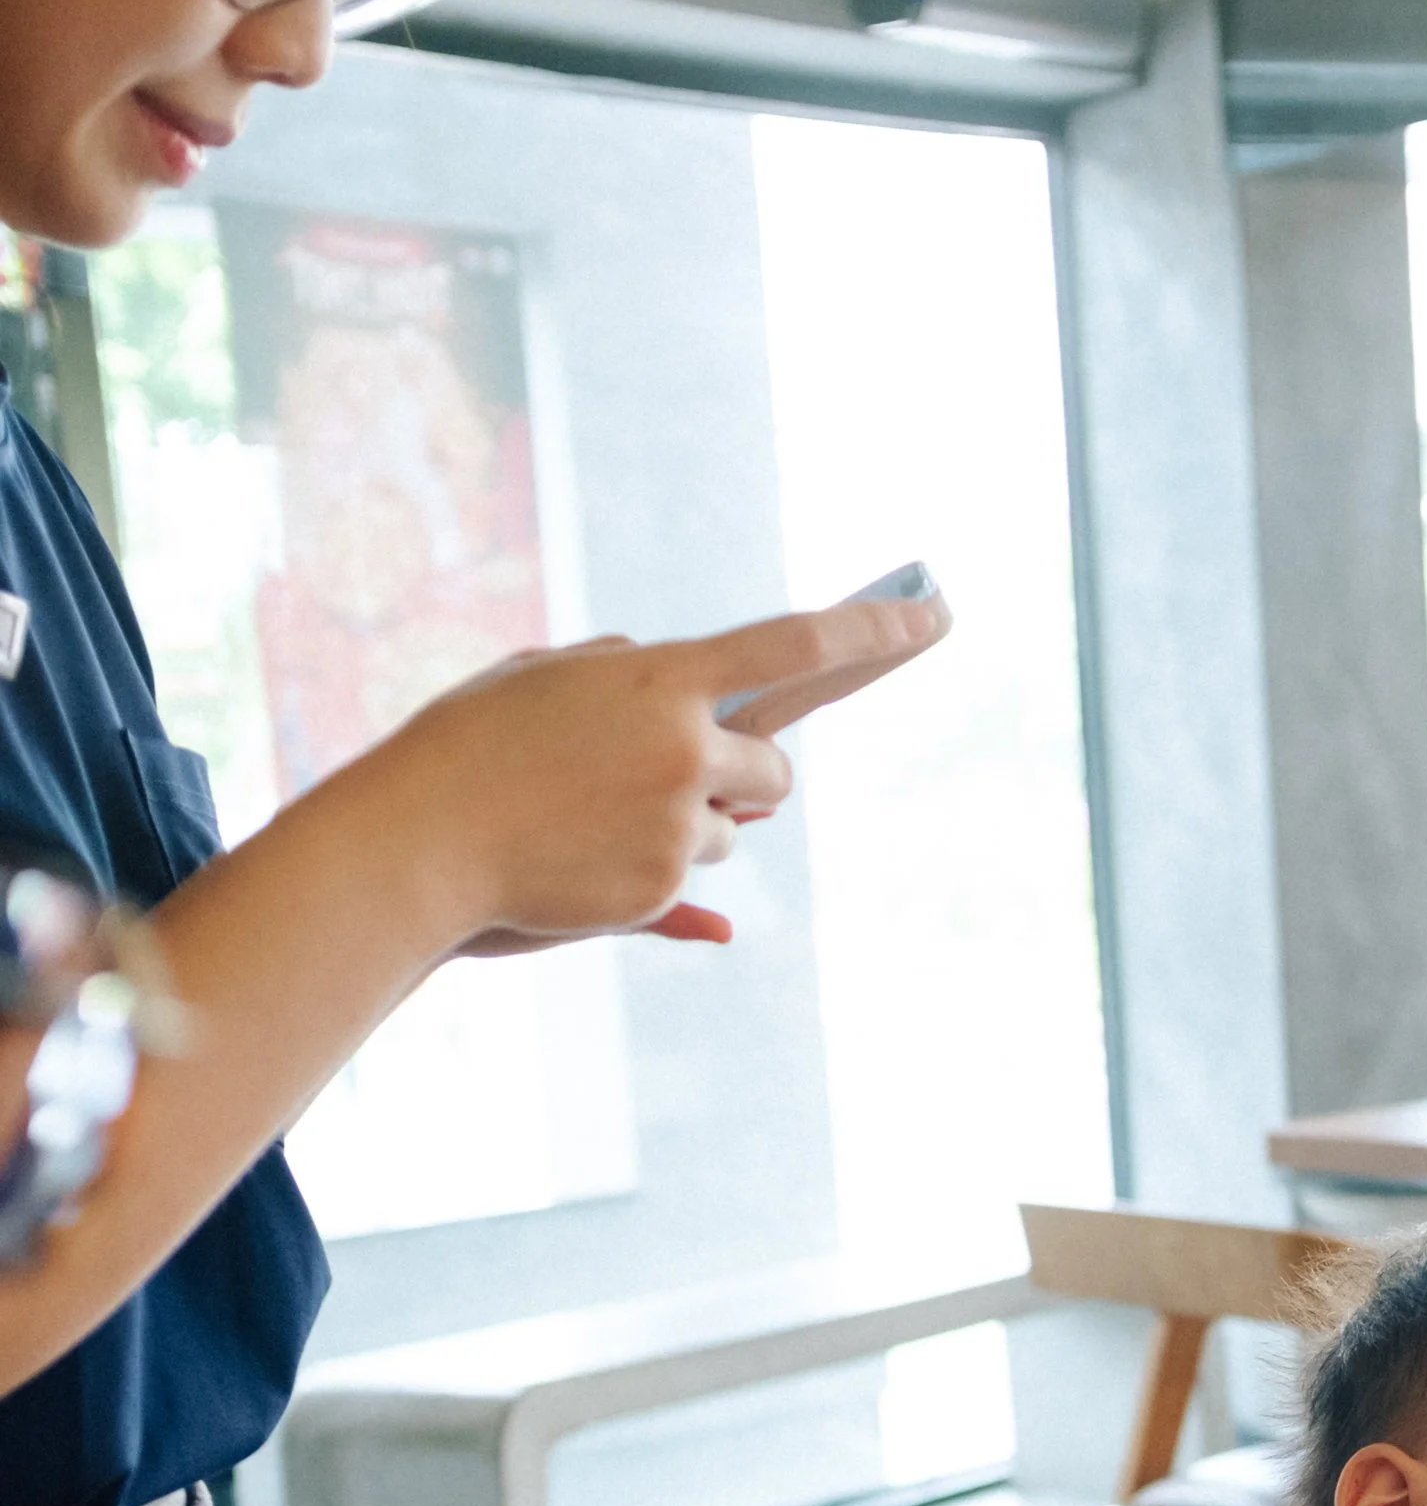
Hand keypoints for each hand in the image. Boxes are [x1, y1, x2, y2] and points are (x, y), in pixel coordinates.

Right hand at [372, 591, 946, 949]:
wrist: (416, 842)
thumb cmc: (469, 748)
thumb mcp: (544, 684)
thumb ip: (627, 679)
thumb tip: (698, 713)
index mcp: (662, 678)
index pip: (793, 645)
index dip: (871, 631)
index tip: (932, 614)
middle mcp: (686, 748)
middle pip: (776, 773)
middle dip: (745, 782)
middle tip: (678, 782)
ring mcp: (678, 823)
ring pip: (729, 832)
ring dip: (684, 829)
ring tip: (591, 823)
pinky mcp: (662, 891)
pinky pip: (690, 885)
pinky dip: (650, 878)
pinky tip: (580, 864)